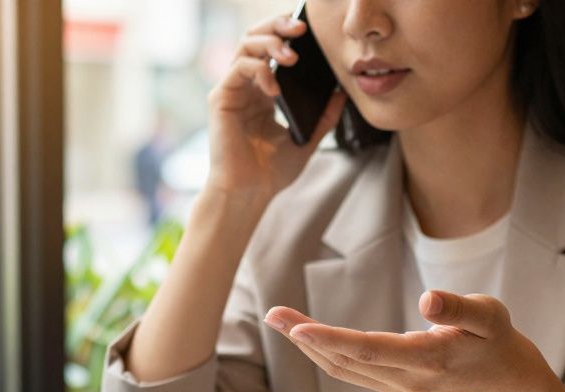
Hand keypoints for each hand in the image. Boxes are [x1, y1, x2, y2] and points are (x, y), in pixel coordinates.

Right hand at [206, 14, 346, 199]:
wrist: (249, 194)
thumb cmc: (271, 173)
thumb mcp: (307, 141)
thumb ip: (324, 118)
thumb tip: (343, 94)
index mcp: (264, 93)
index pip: (273, 49)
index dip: (288, 32)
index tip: (310, 28)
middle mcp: (246, 87)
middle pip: (256, 37)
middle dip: (278, 25)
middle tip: (301, 26)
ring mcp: (233, 91)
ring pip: (246, 45)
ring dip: (271, 42)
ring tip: (292, 55)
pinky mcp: (221, 99)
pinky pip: (239, 69)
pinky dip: (259, 71)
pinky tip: (275, 88)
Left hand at [264, 290, 541, 391]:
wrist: (501, 377)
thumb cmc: (494, 337)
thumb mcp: (490, 313)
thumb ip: (460, 307)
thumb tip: (427, 299)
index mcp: (429, 359)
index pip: (370, 350)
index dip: (332, 339)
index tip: (299, 326)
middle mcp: (406, 379)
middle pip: (345, 360)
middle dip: (305, 338)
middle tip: (272, 313)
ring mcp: (396, 387)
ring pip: (341, 369)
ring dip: (307, 346)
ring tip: (278, 319)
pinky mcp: (390, 386)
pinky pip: (347, 371)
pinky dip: (321, 352)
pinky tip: (303, 336)